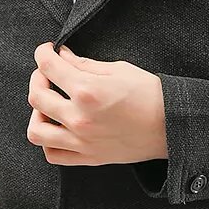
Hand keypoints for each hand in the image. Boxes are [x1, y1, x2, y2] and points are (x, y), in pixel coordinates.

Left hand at [27, 42, 166, 165]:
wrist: (171, 125)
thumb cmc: (150, 94)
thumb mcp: (118, 69)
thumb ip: (84, 64)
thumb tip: (62, 57)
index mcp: (87, 90)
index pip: (48, 67)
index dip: (43, 53)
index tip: (46, 51)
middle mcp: (79, 118)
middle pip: (36, 96)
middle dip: (38, 78)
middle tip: (47, 73)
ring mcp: (82, 141)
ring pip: (36, 131)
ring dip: (37, 113)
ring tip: (48, 104)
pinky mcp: (88, 157)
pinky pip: (52, 154)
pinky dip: (48, 141)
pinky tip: (57, 127)